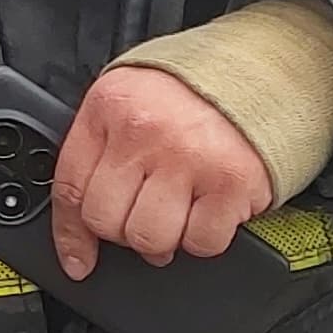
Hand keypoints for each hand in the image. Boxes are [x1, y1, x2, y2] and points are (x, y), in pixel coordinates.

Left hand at [50, 67, 273, 277]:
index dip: (70, 233)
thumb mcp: (129, 101)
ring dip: (163, 238)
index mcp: (111, 108)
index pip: (70, 186)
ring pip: (150, 239)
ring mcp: (189, 159)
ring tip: (178, 211)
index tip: (77, 259)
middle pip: (107, 221)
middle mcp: (145, 133)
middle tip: (146, 212)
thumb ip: (101, 151)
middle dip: (124, 230)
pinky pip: (201, 242)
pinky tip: (209, 209)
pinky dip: (204, 238)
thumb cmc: (192, 92)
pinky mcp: (231, 183)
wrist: (262, 73)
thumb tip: (79, 229)